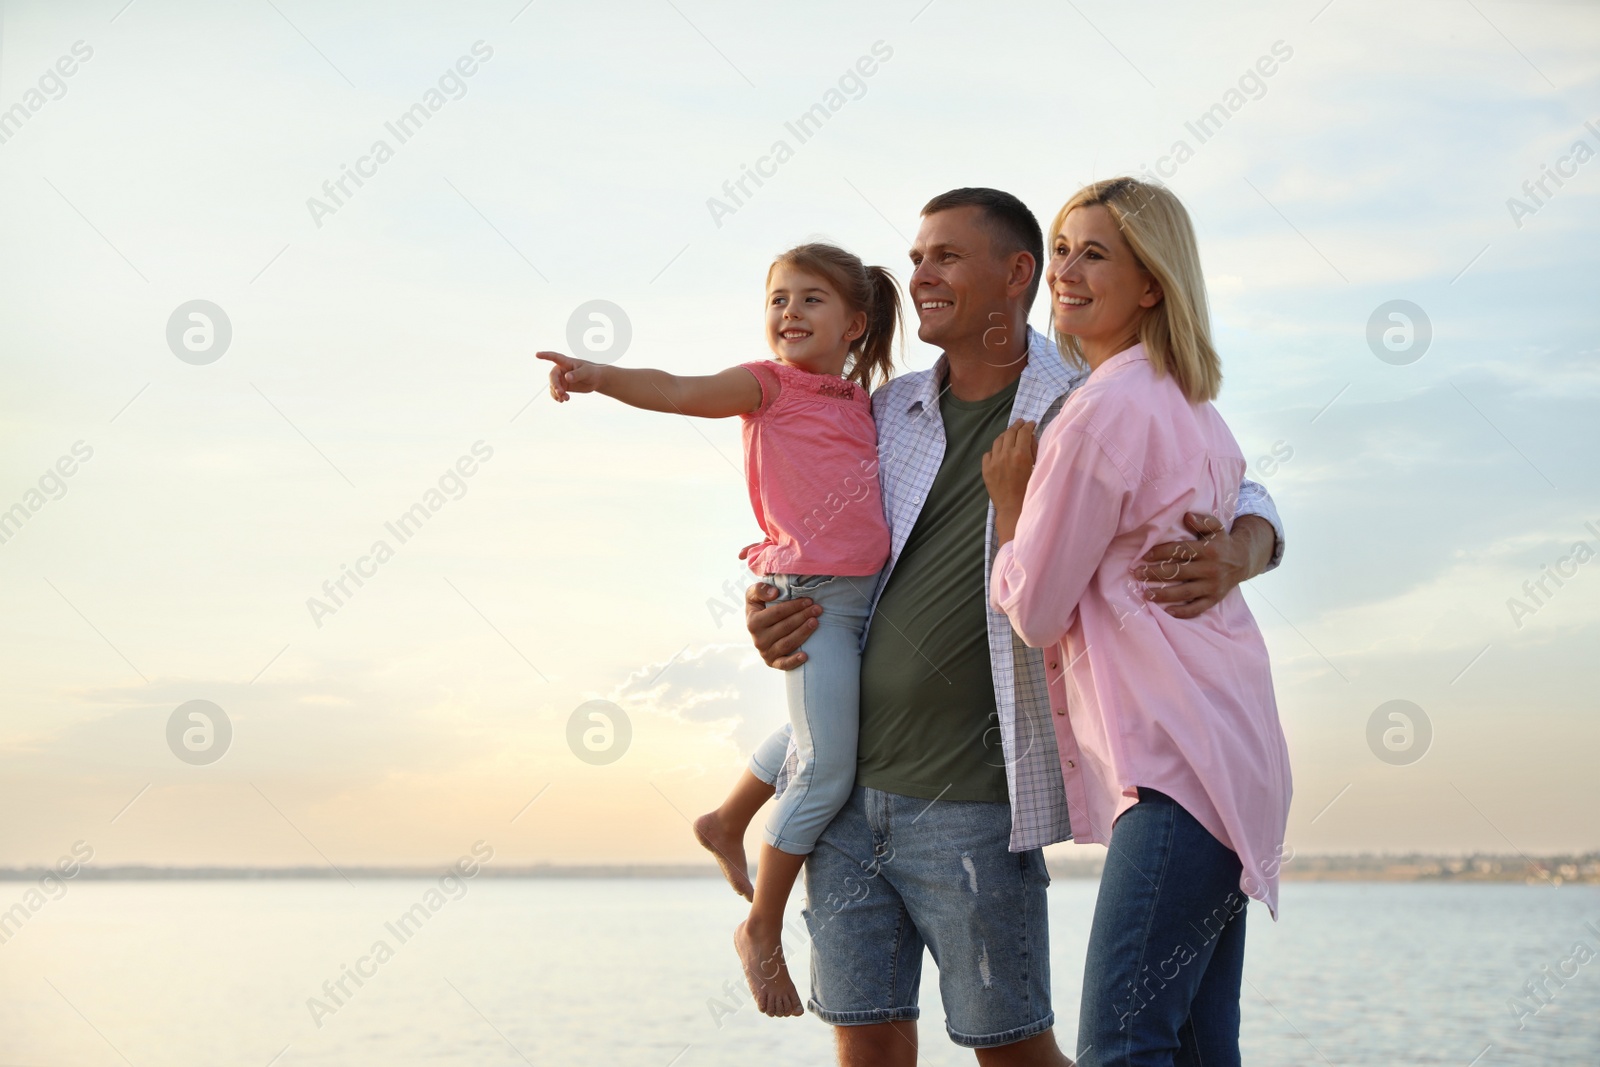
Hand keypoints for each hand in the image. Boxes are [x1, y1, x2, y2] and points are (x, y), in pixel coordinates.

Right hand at [536, 350, 604, 401]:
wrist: (595, 380)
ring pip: (553, 386)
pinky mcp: (562, 386)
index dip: (545, 355)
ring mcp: (561, 379)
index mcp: (566, 362)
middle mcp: (561, 370)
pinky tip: (562, 400)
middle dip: (555, 386)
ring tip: (566, 399)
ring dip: (557, 393)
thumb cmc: (592, 372)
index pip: (554, 357)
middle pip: (552, 377)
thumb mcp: (586, 372)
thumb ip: (577, 374)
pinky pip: (555, 392)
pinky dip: (557, 397)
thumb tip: (566, 377)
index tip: (537, 354)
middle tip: (560, 393)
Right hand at [745, 582, 820, 670]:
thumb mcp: (754, 595)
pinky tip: (805, 655)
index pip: (777, 613)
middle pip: (785, 627)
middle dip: (803, 616)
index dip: (794, 606)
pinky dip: (794, 661)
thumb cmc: (761, 608)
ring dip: (803, 632)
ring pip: (788, 643)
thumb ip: (760, 589)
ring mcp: (765, 652)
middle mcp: (758, 639)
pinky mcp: (772, 663)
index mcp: (753, 622)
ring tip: (816, 622)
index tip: (809, 600)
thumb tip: (774, 593)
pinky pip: (783, 664)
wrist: (758, 627)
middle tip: (818, 609)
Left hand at [982, 420, 1036, 544]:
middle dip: (1017, 426)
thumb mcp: (1037, 468)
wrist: (1013, 508)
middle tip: (1020, 423)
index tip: (1031, 423)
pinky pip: (988, 454)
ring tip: (1010, 434)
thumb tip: (1029, 438)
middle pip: (1010, 433)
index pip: (1024, 432)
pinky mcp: (986, 469)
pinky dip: (994, 450)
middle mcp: (1006, 454)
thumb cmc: (1030, 490)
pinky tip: (999, 452)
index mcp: (1021, 454)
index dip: (1028, 426)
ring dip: (1005, 435)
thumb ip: (1033, 451)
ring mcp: (994, 462)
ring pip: (998, 441)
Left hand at [1134, 512, 1273, 618]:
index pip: (1180, 551)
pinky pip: (1197, 608)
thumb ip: (1202, 521)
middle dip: (1154, 574)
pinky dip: (1183, 612)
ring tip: (1145, 594)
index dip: (1161, 553)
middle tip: (1137, 574)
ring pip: (1184, 592)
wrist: (1243, 561)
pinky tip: (1167, 611)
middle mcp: (1210, 569)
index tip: (1144, 556)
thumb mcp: (1216, 528)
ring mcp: (1212, 586)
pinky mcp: (1214, 599)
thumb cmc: (1221, 543)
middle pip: (1178, 572)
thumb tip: (1187, 516)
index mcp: (1208, 550)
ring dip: (1163, 594)